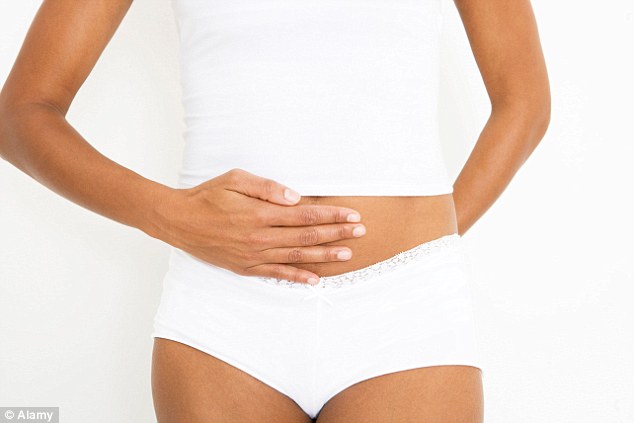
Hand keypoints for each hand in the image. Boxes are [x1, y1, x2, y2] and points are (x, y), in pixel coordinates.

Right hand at [151, 168, 364, 284]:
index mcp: (259, 213)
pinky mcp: (246, 267)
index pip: (305, 215)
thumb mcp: (234, 179)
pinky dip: (297, 277)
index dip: (331, 215)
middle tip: (360, 232)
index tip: (352, 214)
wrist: (179, 221)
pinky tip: (315, 280)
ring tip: (347, 254)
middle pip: (307, 237)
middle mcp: (260, 237)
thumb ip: (266, 187)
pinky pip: (276, 274)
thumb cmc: (207, 196)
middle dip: (337, 233)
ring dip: (324, 256)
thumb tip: (295, 197)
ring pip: (297, 257)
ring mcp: (254, 255)